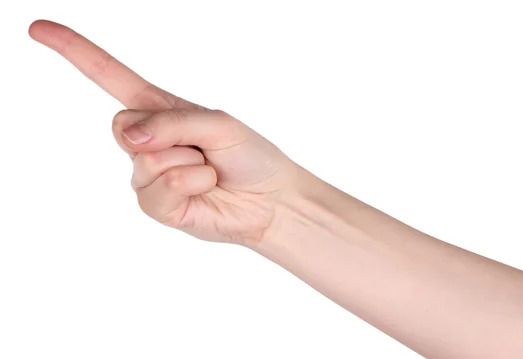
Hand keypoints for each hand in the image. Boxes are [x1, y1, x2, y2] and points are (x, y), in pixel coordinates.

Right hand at [29, 20, 298, 244]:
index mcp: (160, 109)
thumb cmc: (249, 155)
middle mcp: (148, 141)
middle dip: (164, 133)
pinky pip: (158, 189)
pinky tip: (205, 187)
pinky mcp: (156, 205)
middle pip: (121, 124)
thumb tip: (128, 137)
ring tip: (207, 170)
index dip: (76, 52)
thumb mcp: (218, 123)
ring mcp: (149, 175)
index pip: (110, 77)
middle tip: (199, 147)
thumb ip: (171, 123)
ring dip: (187, 162)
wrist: (271, 200)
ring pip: (143, 161)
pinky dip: (191, 184)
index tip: (39, 29)